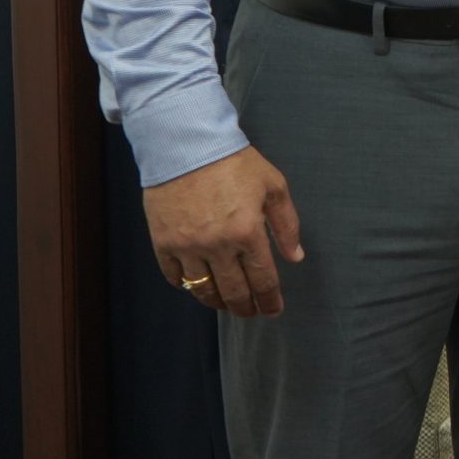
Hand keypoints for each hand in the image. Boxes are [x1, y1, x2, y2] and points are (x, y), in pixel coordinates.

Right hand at [143, 146, 303, 318]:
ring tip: (228, 304)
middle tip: (252, 313)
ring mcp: (187, 247)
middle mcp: (217, 246)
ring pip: (204, 290)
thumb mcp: (273, 186)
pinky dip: (187, 286)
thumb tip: (295, 257)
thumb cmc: (235, 163)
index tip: (274, 310)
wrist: (186, 146)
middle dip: (246, 308)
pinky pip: (175, 277)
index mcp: (248, 232)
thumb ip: (286, 225)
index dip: (270, 300)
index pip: (263, 279)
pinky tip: (198, 286)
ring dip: (218, 302)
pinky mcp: (163, 243)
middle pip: (234, 292)